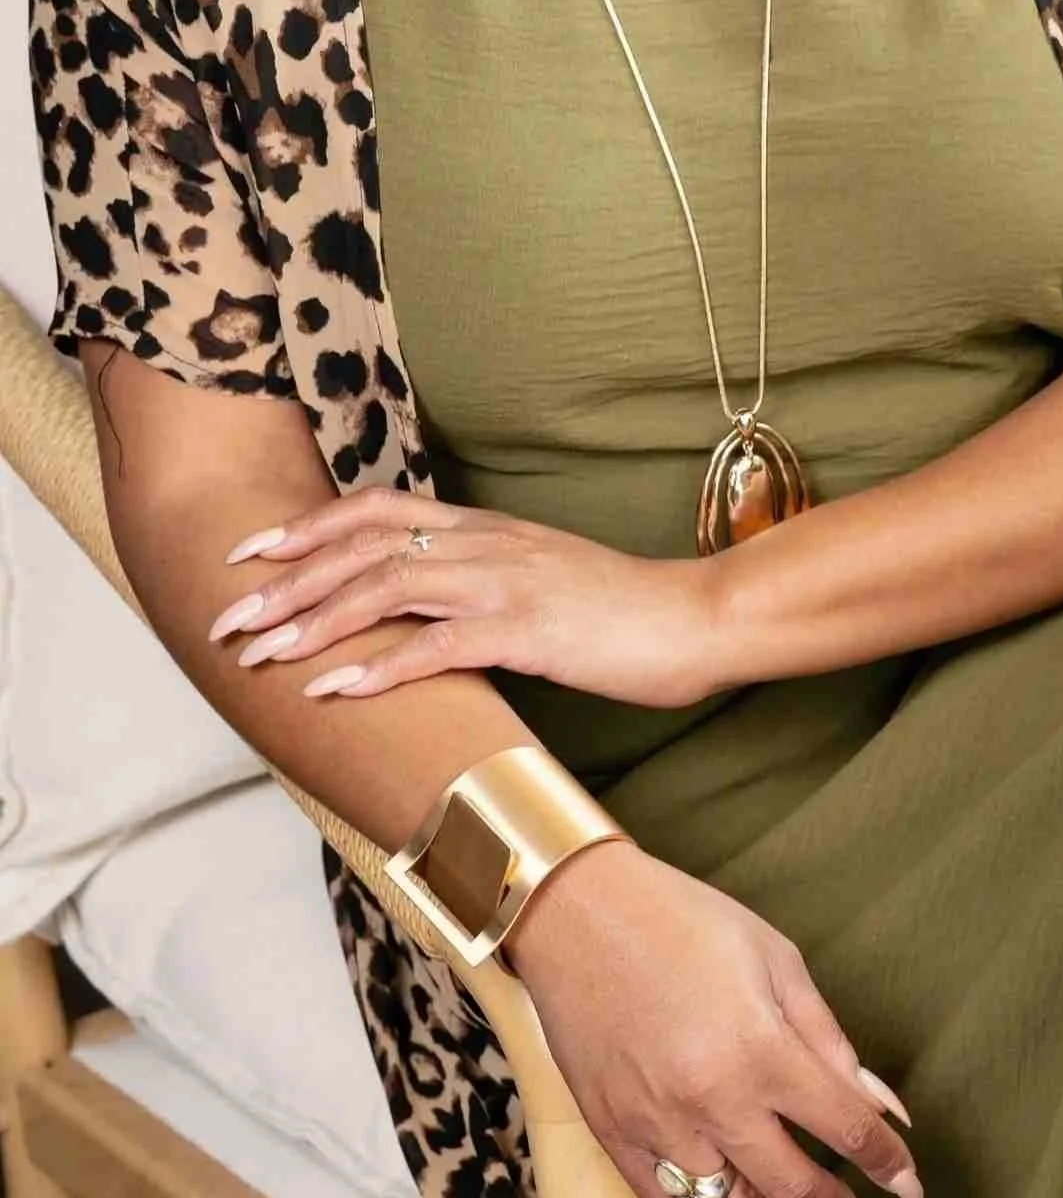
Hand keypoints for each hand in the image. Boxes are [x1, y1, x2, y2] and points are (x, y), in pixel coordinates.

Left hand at [208, 494, 725, 708]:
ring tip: (263, 656)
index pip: (380, 510)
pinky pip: (440, 643)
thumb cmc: (626, 612)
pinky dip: (382, 664)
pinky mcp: (531, 629)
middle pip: (367, 545)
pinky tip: (339, 688)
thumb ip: (486, 585)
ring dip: (317, 621)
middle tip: (228, 620)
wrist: (698, 619)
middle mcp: (490, 544)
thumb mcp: (545, 581)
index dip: (308, 528)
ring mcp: (510, 582)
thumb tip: (426, 615)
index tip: (250, 555)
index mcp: (491, 529)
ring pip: (390, 585)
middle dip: (288, 582)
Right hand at [505, 840, 922, 1197]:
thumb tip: (877, 1098)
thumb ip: (828, 1037)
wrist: (581, 914)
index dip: (888, 1161)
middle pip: (790, 1185)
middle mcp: (711, 1100)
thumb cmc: (685, 921)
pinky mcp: (612, 1134)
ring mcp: (656, 1125)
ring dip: (761, 1196)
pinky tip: (716, 1174)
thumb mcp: (776, 959)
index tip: (909, 1182)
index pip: (846, 1128)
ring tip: (773, 1169)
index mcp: (760, 1049)